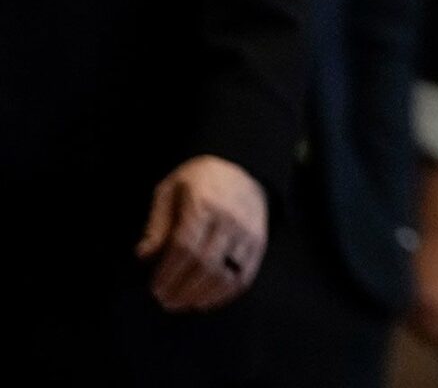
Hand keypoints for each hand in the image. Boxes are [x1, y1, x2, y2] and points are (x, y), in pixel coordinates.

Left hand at [134, 155, 267, 311]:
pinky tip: (206, 301)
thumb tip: (143, 255)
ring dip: (202, 295)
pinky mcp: (259, 243)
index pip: (185, 246)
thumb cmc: (197, 181)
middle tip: (165, 301)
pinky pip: (244, 276)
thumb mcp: (169, 191)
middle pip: (205, 264)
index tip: (156, 288)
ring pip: (226, 274)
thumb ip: (157, 223)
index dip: (169, 273)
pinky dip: (224, 295)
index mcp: (204, 204)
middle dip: (182, 289)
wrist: (241, 168)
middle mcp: (230, 219)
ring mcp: (247, 232)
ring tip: (183, 303)